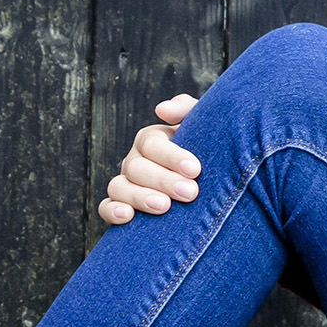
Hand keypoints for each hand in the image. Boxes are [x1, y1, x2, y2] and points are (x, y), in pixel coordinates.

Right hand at [98, 94, 201, 223]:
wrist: (220, 179)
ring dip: (139, 197)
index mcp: (153, 139)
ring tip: (164, 206)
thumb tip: (162, 110)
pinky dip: (112, 211)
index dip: (171, 156)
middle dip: (164, 180)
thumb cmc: (212, 148)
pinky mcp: (123, 206)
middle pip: (137, 168)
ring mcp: (127, 183)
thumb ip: (186, 109)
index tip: (195, 169)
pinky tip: (128, 216)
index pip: (152, 144)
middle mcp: (135, 160)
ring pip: (119, 187)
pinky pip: (106, 208)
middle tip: (190, 193)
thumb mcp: (205, 124)